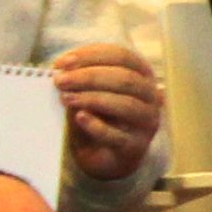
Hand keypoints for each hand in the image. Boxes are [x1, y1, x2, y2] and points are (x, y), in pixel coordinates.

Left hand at [48, 41, 164, 186]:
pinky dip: (95, 125)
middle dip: (89, 77)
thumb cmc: (98, 117)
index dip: (92, 56)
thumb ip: (82, 81)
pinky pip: (116, 135)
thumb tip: (62, 71)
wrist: (104, 156)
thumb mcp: (91, 93)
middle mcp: (151, 96)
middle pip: (125, 79)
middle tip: (60, 80)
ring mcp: (146, 122)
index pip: (123, 57)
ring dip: (92, 98)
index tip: (63, 62)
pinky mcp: (135, 147)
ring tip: (66, 98)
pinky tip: (79, 118)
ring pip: (125, 104)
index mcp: (142, 75)